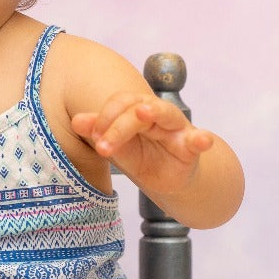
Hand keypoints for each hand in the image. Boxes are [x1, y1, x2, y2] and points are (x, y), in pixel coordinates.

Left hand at [71, 92, 213, 197]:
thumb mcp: (117, 145)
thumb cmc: (141, 154)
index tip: (93, 138)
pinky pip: (198, 140)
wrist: (168, 176)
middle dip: (118, 125)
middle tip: (102, 147)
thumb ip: (98, 131)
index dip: (104, 117)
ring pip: (167, 113)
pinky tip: (203, 140)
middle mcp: (158, 113)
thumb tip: (75, 121)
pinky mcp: (191, 147)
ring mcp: (177, 128)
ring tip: (143, 113)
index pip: (121, 102)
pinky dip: (202, 139)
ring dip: (154, 112)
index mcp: (137, 109)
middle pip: (138, 107)